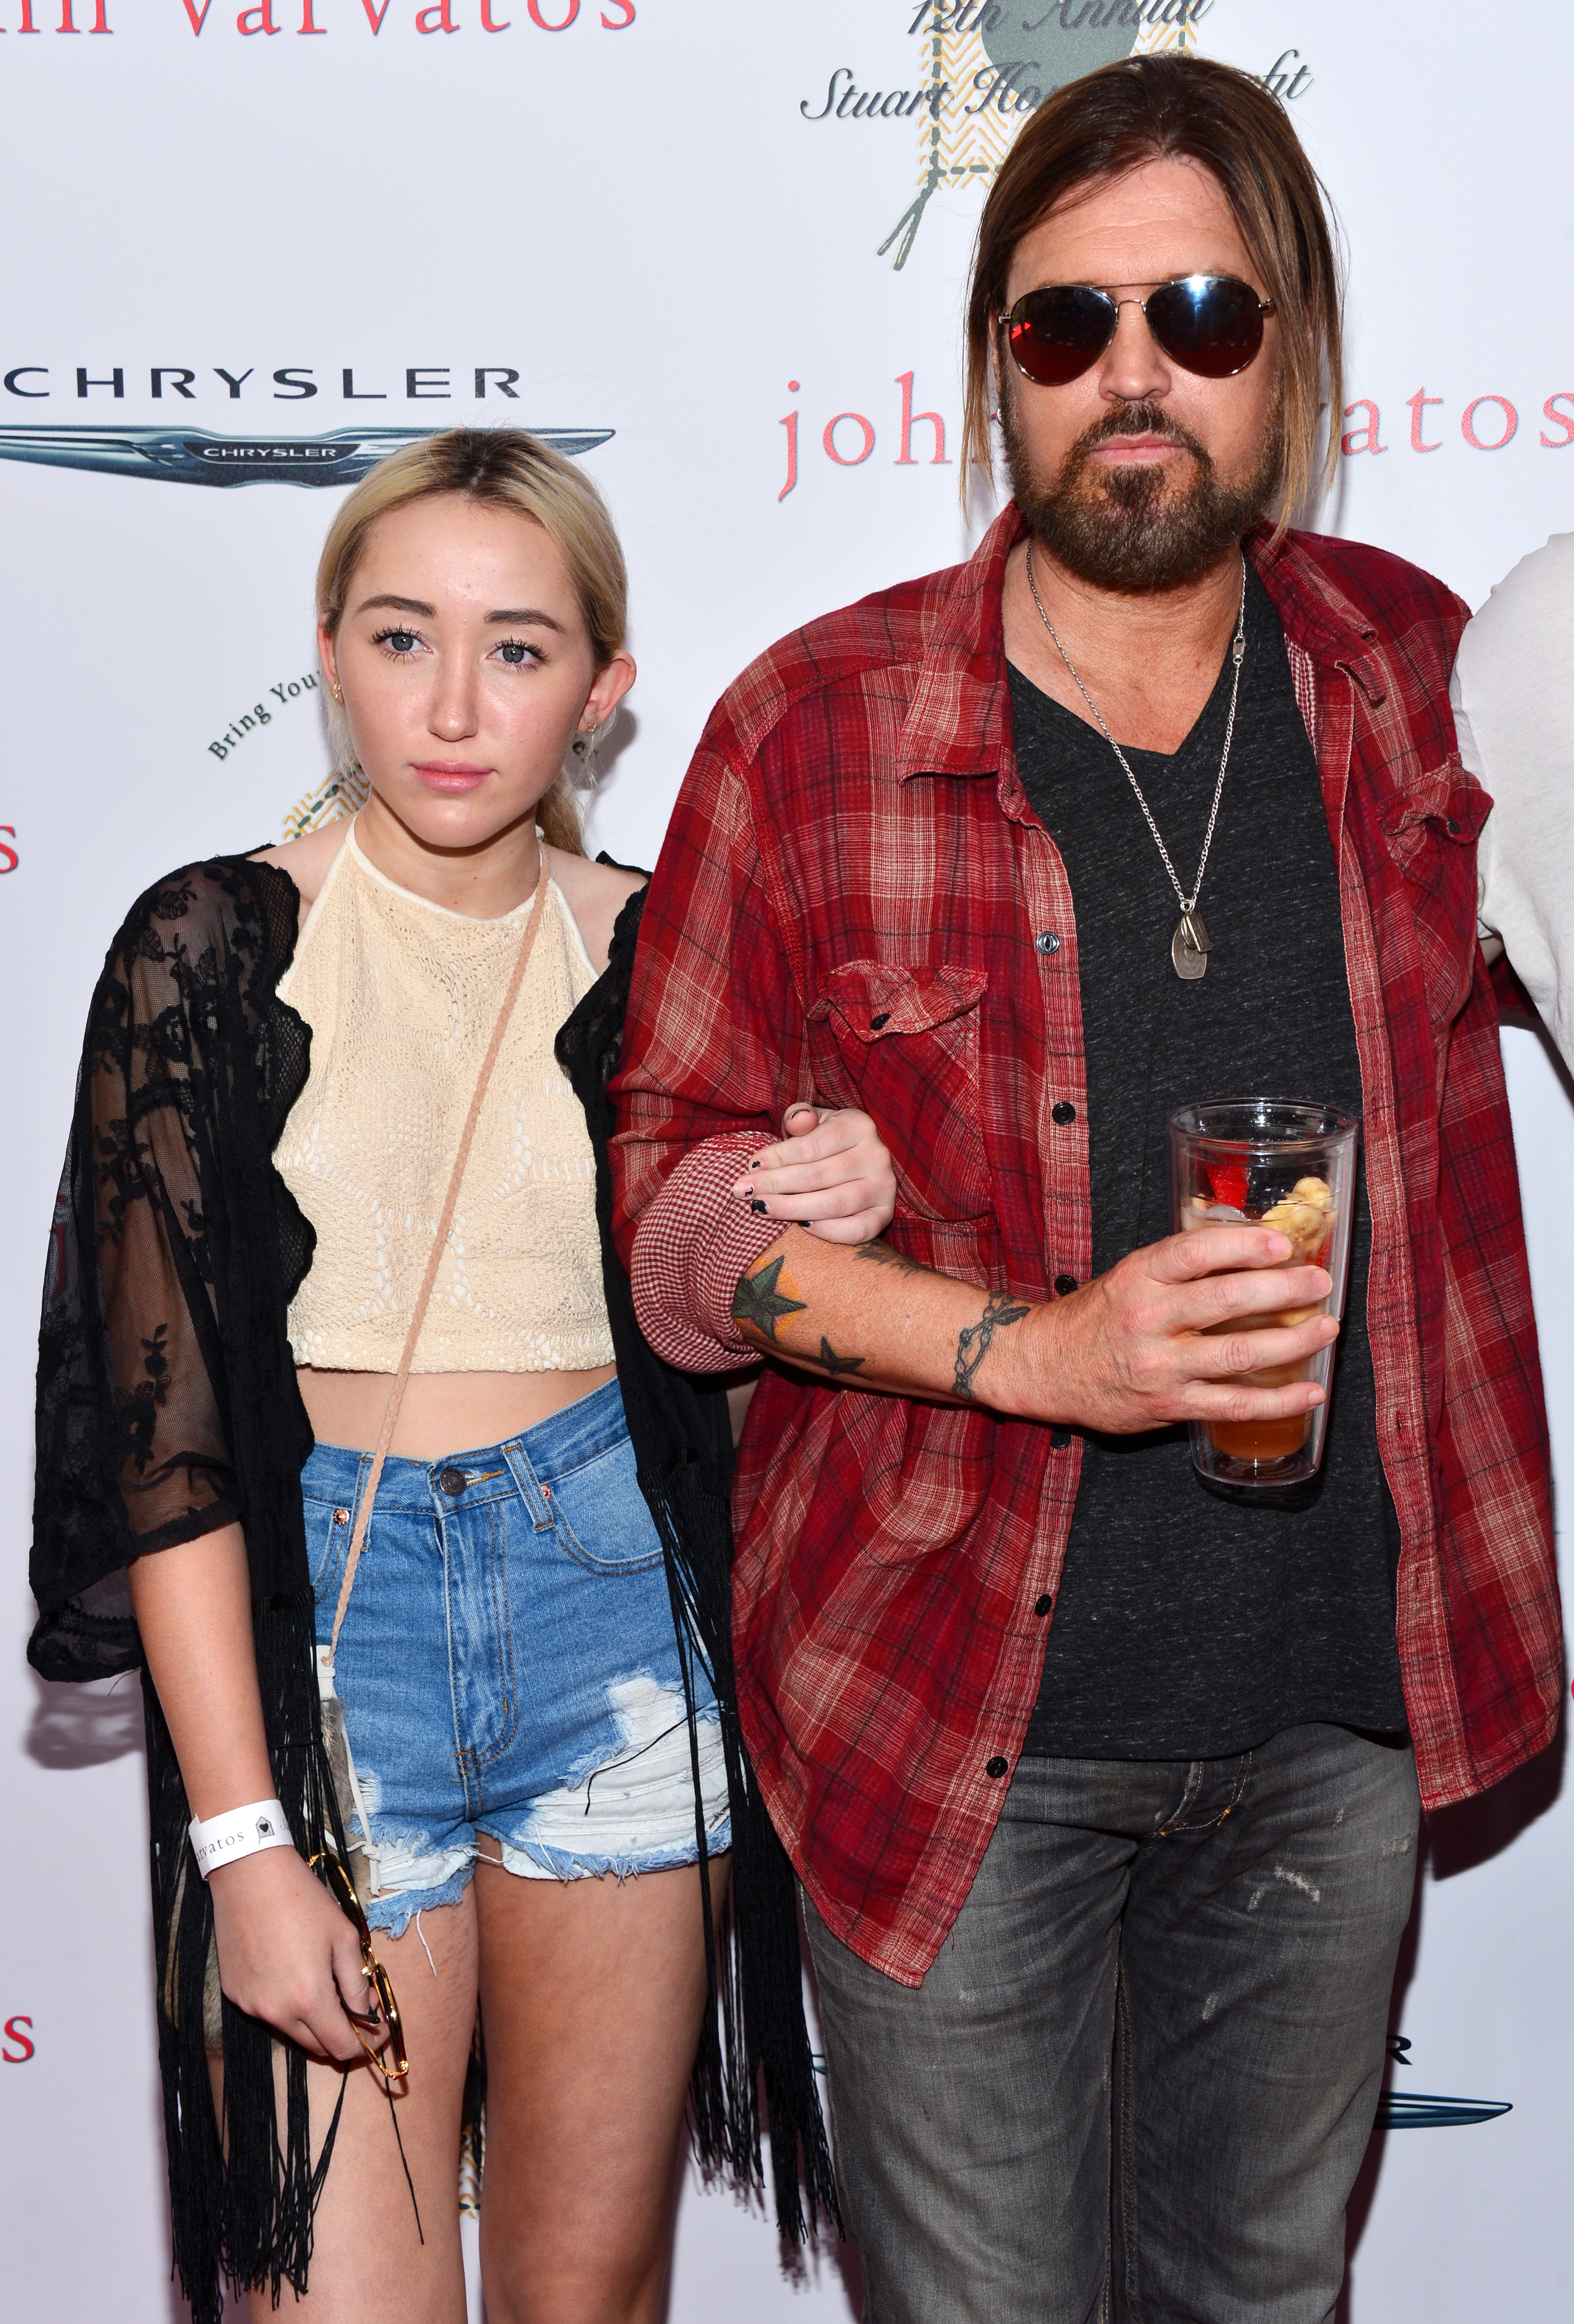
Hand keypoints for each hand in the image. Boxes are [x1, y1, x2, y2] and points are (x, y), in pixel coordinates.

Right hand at [208, 1846, 381, 2065]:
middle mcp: (277, 2013)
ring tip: (323, 1984)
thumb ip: (357, 1984)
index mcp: (309, 1998)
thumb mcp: (344, 1937)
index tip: (380, 2029)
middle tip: (356, 2007)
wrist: (249, 1876)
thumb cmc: (303, 1901)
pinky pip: (267, 2013)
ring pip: (291, 2031)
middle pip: (316, 2047)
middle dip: (341, 2035)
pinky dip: (286, 2005)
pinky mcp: (234, 1995)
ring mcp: (251, 2006)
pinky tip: (290, 1973)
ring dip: (313, 2020)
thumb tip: (366, 2012)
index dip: (367, 2043)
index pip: (342, 2047)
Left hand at [731, 1104, 896, 1242]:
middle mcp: (876, 1155)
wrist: (859, 1162)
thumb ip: (799, 1117)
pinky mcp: (885, 1215)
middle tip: (743, 1192)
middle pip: (818, 1175)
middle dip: (775, 1185)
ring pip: (834, 1204)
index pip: (812, 1146)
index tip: (750, 1167)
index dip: (777, 1158)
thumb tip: (797, 1121)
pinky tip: (801, 1226)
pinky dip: (827, 1231)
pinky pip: (856, 1230)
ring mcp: (884, 1187)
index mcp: (858, 1126)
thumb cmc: (826, 1141)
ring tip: (761, 1209)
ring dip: (792, 1208)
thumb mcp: (813, 1121)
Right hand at [996, 1224, 1338, 1433]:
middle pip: (1226, 1301)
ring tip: (1326, 1329)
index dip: (1242, 1245)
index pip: (1194, 1253)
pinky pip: (1232, 1405)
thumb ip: (1181, 1264)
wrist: (1043, 1367)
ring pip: (1238, 1354)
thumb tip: (1248, 1245)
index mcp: (1138, 1276)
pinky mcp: (1168, 1405)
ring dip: (1292, 1342)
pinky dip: (1277, 1401)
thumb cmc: (1095, 1317)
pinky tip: (1310, 1393)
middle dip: (1283, 1290)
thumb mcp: (1129, 1275)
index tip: (1281, 1243)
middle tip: (1320, 1283)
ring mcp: (1159, 1365)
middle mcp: (1148, 1318)